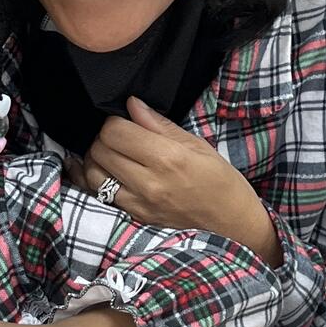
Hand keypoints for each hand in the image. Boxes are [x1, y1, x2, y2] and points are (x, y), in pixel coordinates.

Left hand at [69, 98, 282, 268]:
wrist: (232, 222)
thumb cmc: (220, 180)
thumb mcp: (196, 144)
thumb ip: (160, 125)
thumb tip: (132, 104)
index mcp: (168, 158)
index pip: (115, 132)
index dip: (114, 121)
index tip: (125, 121)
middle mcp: (149, 183)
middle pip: (100, 150)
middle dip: (103, 137)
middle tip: (119, 136)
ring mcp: (140, 204)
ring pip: (93, 175)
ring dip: (96, 159)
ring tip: (111, 153)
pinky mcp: (135, 217)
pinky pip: (101, 196)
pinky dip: (98, 180)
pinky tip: (104, 171)